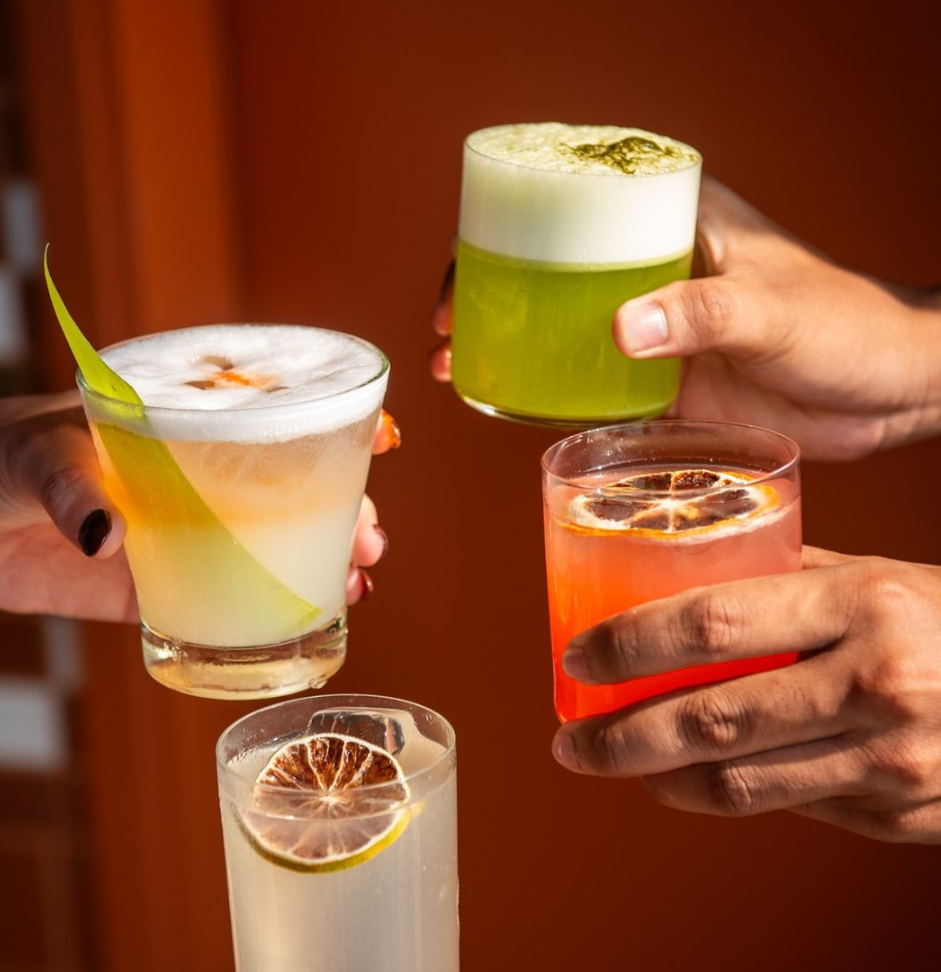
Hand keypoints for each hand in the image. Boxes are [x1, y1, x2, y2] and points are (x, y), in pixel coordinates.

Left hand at [0, 396, 399, 620]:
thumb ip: (72, 488)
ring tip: (357, 580)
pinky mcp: (152, 585)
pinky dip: (263, 612)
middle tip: (368, 538)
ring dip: (317, 562)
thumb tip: (109, 537)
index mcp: (173, 422)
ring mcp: (176, 531)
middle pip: (283, 488)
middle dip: (338, 509)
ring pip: (265, 546)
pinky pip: (217, 600)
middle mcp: (188, 476)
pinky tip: (306, 621)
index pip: (265, 418)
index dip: (329, 430)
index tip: (380, 446)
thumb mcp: (33, 453)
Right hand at [429, 182, 940, 458]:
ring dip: (507, 347)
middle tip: (445, 327)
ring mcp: (656, 328)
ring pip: (562, 328)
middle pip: (552, 266)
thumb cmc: (848, 326)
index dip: (512, 222)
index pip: (580, 200)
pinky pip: (590, 387)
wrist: (887, 392)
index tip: (466, 259)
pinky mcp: (664, 385)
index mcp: (681, 222)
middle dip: (490, 291)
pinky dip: (546, 396)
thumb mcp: (773, 310)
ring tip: (455, 369)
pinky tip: (505, 410)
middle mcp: (657, 269)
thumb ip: (703, 314)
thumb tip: (620, 329)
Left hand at [551, 548, 940, 843]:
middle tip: (570, 741)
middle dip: (618, 736)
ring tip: (618, 763)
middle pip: (708, 718)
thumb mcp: (887, 578)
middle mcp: (879, 683)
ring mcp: (892, 761)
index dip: (627, 646)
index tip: (576, 658)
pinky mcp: (899, 816)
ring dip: (661, 778)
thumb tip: (687, 579)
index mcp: (868, 603)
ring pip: (739, 784)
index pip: (712, 622)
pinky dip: (728, 796)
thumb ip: (793, 583)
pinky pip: (788, 809)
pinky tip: (696, 780)